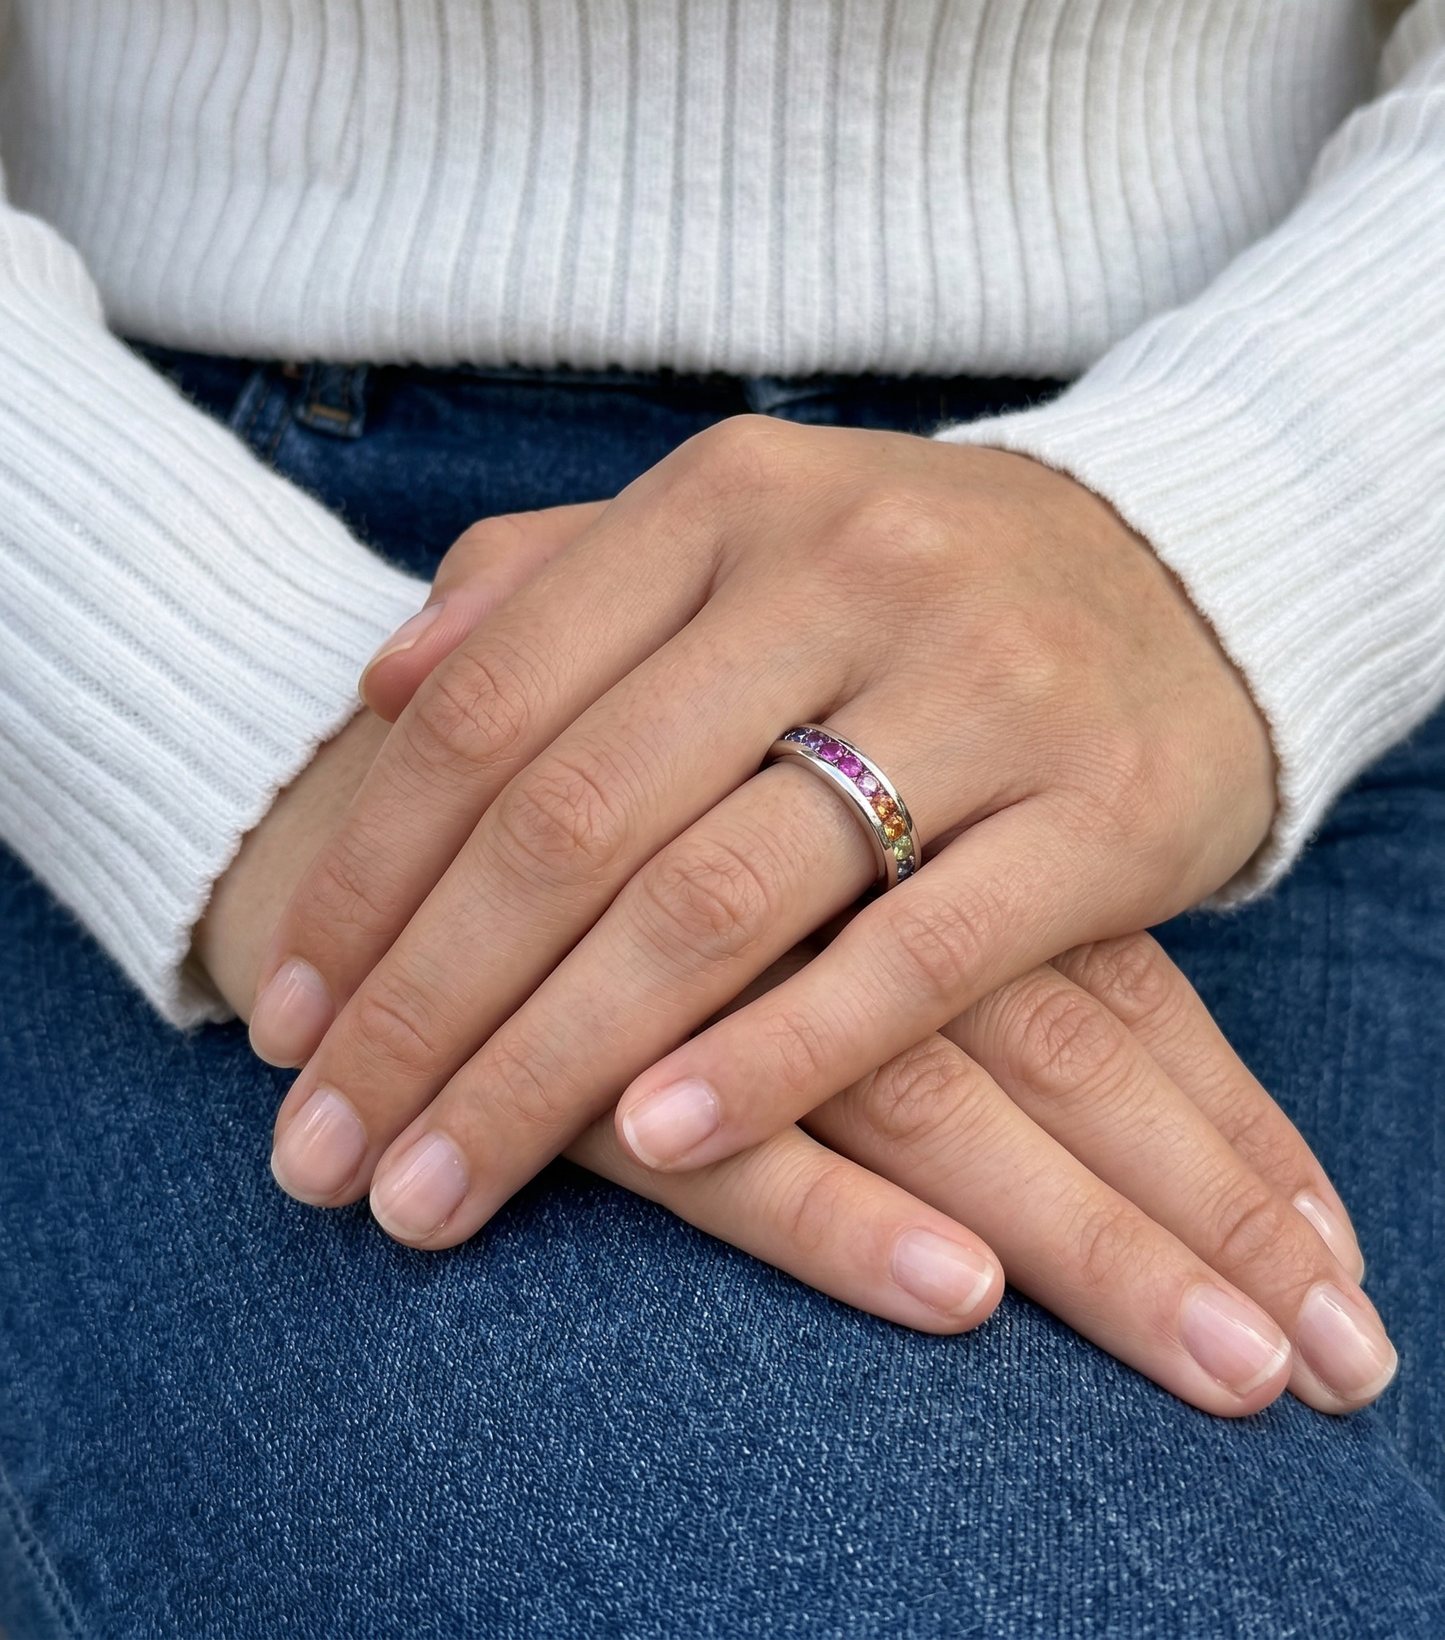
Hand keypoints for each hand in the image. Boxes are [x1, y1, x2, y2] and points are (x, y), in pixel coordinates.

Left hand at [252, 440, 1390, 1408]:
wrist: (1196, 573)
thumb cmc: (914, 579)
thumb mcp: (738, 533)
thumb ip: (552, 582)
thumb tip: (383, 683)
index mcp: (726, 503)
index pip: (493, 706)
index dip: (370, 875)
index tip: (290, 1020)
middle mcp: (843, 571)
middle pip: (574, 818)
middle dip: (424, 1008)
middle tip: (322, 1154)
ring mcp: (981, 684)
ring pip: (718, 901)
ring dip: (552, 1066)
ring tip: (438, 1189)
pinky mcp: (1103, 810)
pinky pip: (915, 961)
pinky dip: (777, 1060)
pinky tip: (659, 1145)